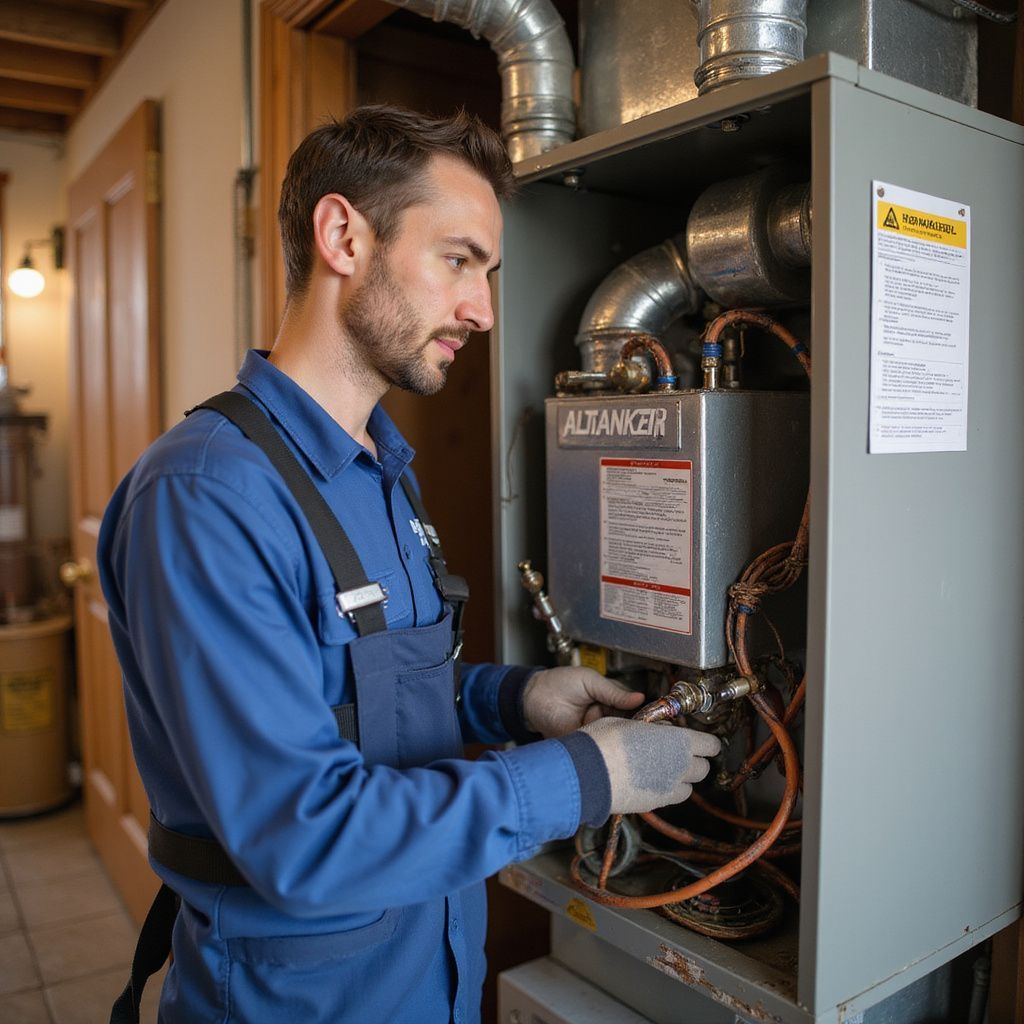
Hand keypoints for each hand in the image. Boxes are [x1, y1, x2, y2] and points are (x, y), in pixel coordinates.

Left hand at [522, 667, 643, 738]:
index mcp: (610, 699)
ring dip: (619, 741)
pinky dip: (603, 750)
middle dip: (634, 731)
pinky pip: (598, 749)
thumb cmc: (560, 683)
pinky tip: (609, 749)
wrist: (532, 698)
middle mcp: (605, 717)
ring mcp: (595, 731)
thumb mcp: (589, 681)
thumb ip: (613, 692)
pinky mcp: (584, 744)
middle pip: (627, 727)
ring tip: (627, 742)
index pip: (633, 708)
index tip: (655, 722)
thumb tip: (640, 698)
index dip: (643, 715)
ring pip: (614, 740)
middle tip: (644, 735)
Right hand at [580, 718, 720, 814]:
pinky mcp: (655, 805)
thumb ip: (650, 729)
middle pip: (703, 768)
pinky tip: (648, 782)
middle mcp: (680, 767)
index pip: (711, 745)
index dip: (705, 742)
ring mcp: (669, 789)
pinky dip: (666, 792)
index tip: (699, 740)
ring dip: (681, 779)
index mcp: (679, 741)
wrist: (587, 773)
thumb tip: (655, 731)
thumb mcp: (628, 723)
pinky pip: (670, 798)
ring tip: (662, 770)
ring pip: (688, 788)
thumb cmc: (604, 741)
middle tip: (676, 753)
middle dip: (694, 761)